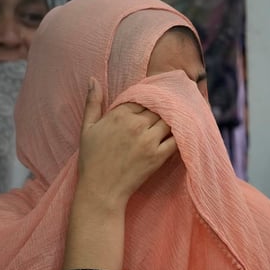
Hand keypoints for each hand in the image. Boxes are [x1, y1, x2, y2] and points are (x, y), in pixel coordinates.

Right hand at [75, 78, 177, 207]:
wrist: (100, 190)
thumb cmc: (91, 160)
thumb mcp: (87, 128)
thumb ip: (92, 102)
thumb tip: (92, 79)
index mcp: (119, 114)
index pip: (142, 97)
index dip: (148, 100)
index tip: (152, 103)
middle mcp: (135, 124)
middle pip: (158, 107)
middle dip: (162, 108)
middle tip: (168, 109)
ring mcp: (148, 140)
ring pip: (169, 119)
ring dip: (173, 118)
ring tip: (176, 118)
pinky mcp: (158, 156)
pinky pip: (176, 138)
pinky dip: (181, 133)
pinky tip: (182, 132)